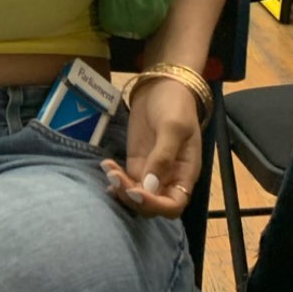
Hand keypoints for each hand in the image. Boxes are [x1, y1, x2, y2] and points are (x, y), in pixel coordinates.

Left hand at [101, 79, 201, 219]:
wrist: (162, 85)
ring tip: (109, 170)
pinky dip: (116, 182)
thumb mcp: (173, 127)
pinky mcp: (137, 163)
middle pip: (152, 206)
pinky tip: (107, 171)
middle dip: (132, 198)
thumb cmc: (174, 105)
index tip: (136, 192)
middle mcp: (169, 179)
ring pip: (136, 196)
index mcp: (185, 174)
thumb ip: (163, 157)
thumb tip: (150, 187)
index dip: (155, 205)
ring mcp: (151, 171)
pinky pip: (127, 182)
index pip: (173, 205)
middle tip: (115, 177)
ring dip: (121, 190)